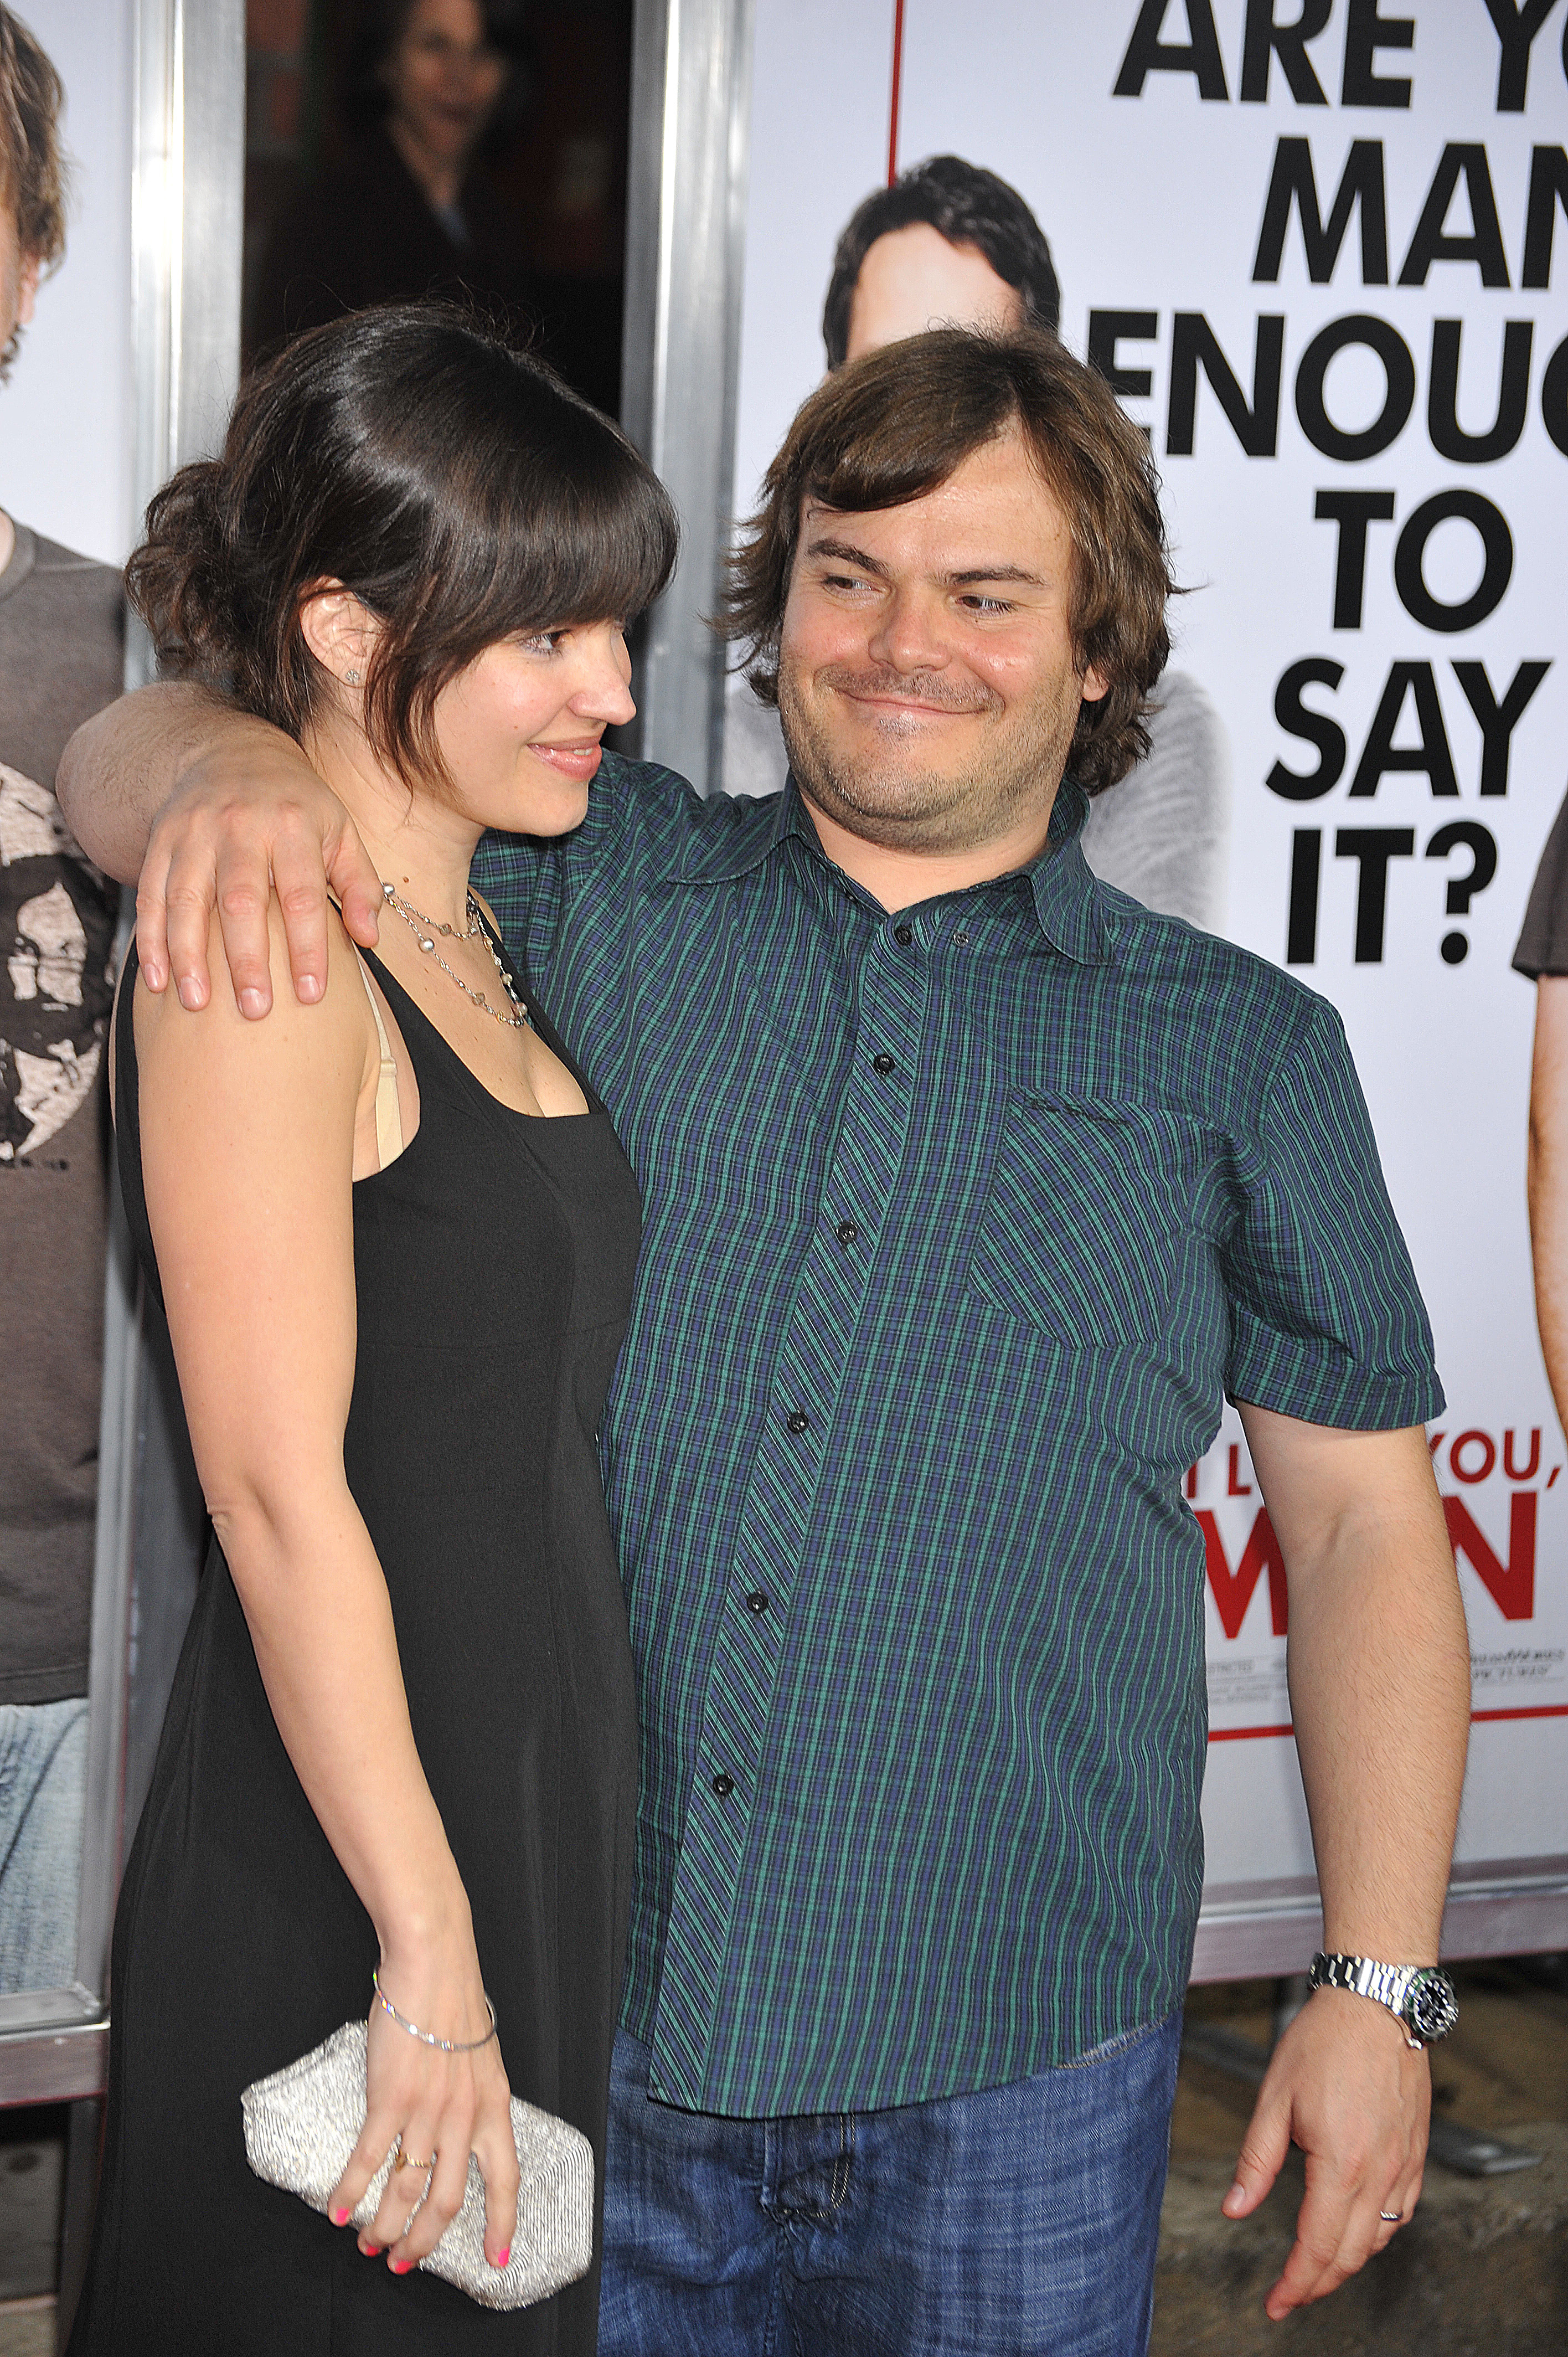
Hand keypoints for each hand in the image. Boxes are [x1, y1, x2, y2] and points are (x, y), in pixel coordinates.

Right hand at [136, 715, 381, 1016]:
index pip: (301, 895)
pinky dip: (151, 940)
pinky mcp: (161, 841)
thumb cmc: (297, 806)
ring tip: (196, 1003)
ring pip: (186, 900)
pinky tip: (157, 980)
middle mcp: (240, 827)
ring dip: (189, 955)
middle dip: (246, 959)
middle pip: (240, 900)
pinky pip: (150, 895)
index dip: (306, 947)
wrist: (231, 752)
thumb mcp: (340, 832)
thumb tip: (369, 938)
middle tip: (255, 1010)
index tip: (311, 994)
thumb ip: (358, 885)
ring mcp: (194, 833)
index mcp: (293, 826)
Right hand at [328, 1950, 520, 2277]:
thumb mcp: (482, 2060)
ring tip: (369, 2242)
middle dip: (423, 2242)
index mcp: (494, 2107)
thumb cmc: (454, 2004)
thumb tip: (459, 2136)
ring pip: (406, 2191)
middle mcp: (465, 2117)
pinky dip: (351, 2192)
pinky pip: (368, 2161)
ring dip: (384, 2226)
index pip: (506, 2180)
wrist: (434, 1961)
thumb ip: (474, 2101)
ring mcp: (428, 2110)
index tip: (496, 2260)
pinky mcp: (391, 2099)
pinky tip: (339, 2210)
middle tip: (403, 2261)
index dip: (501, 2225)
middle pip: (447, 2201)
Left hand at [1222, 1986, 1429, 2318]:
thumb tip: (1235, 2207)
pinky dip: (1380, 2235)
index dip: (1295, 2284)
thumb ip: (1256, 2160)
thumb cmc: (1325, 2040)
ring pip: (1380, 2240)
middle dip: (1318, 2284)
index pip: (1317, 2246)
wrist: (1377, 2002)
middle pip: (1350, 2254)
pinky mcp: (1418, 2153)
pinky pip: (1403, 2213)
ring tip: (1317, 2269)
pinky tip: (1360, 2231)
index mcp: (1342, 2163)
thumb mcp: (1275, 2098)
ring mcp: (1405, 2165)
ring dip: (1348, 2263)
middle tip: (1290, 2295)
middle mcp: (1380, 2173)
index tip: (1276, 2303)